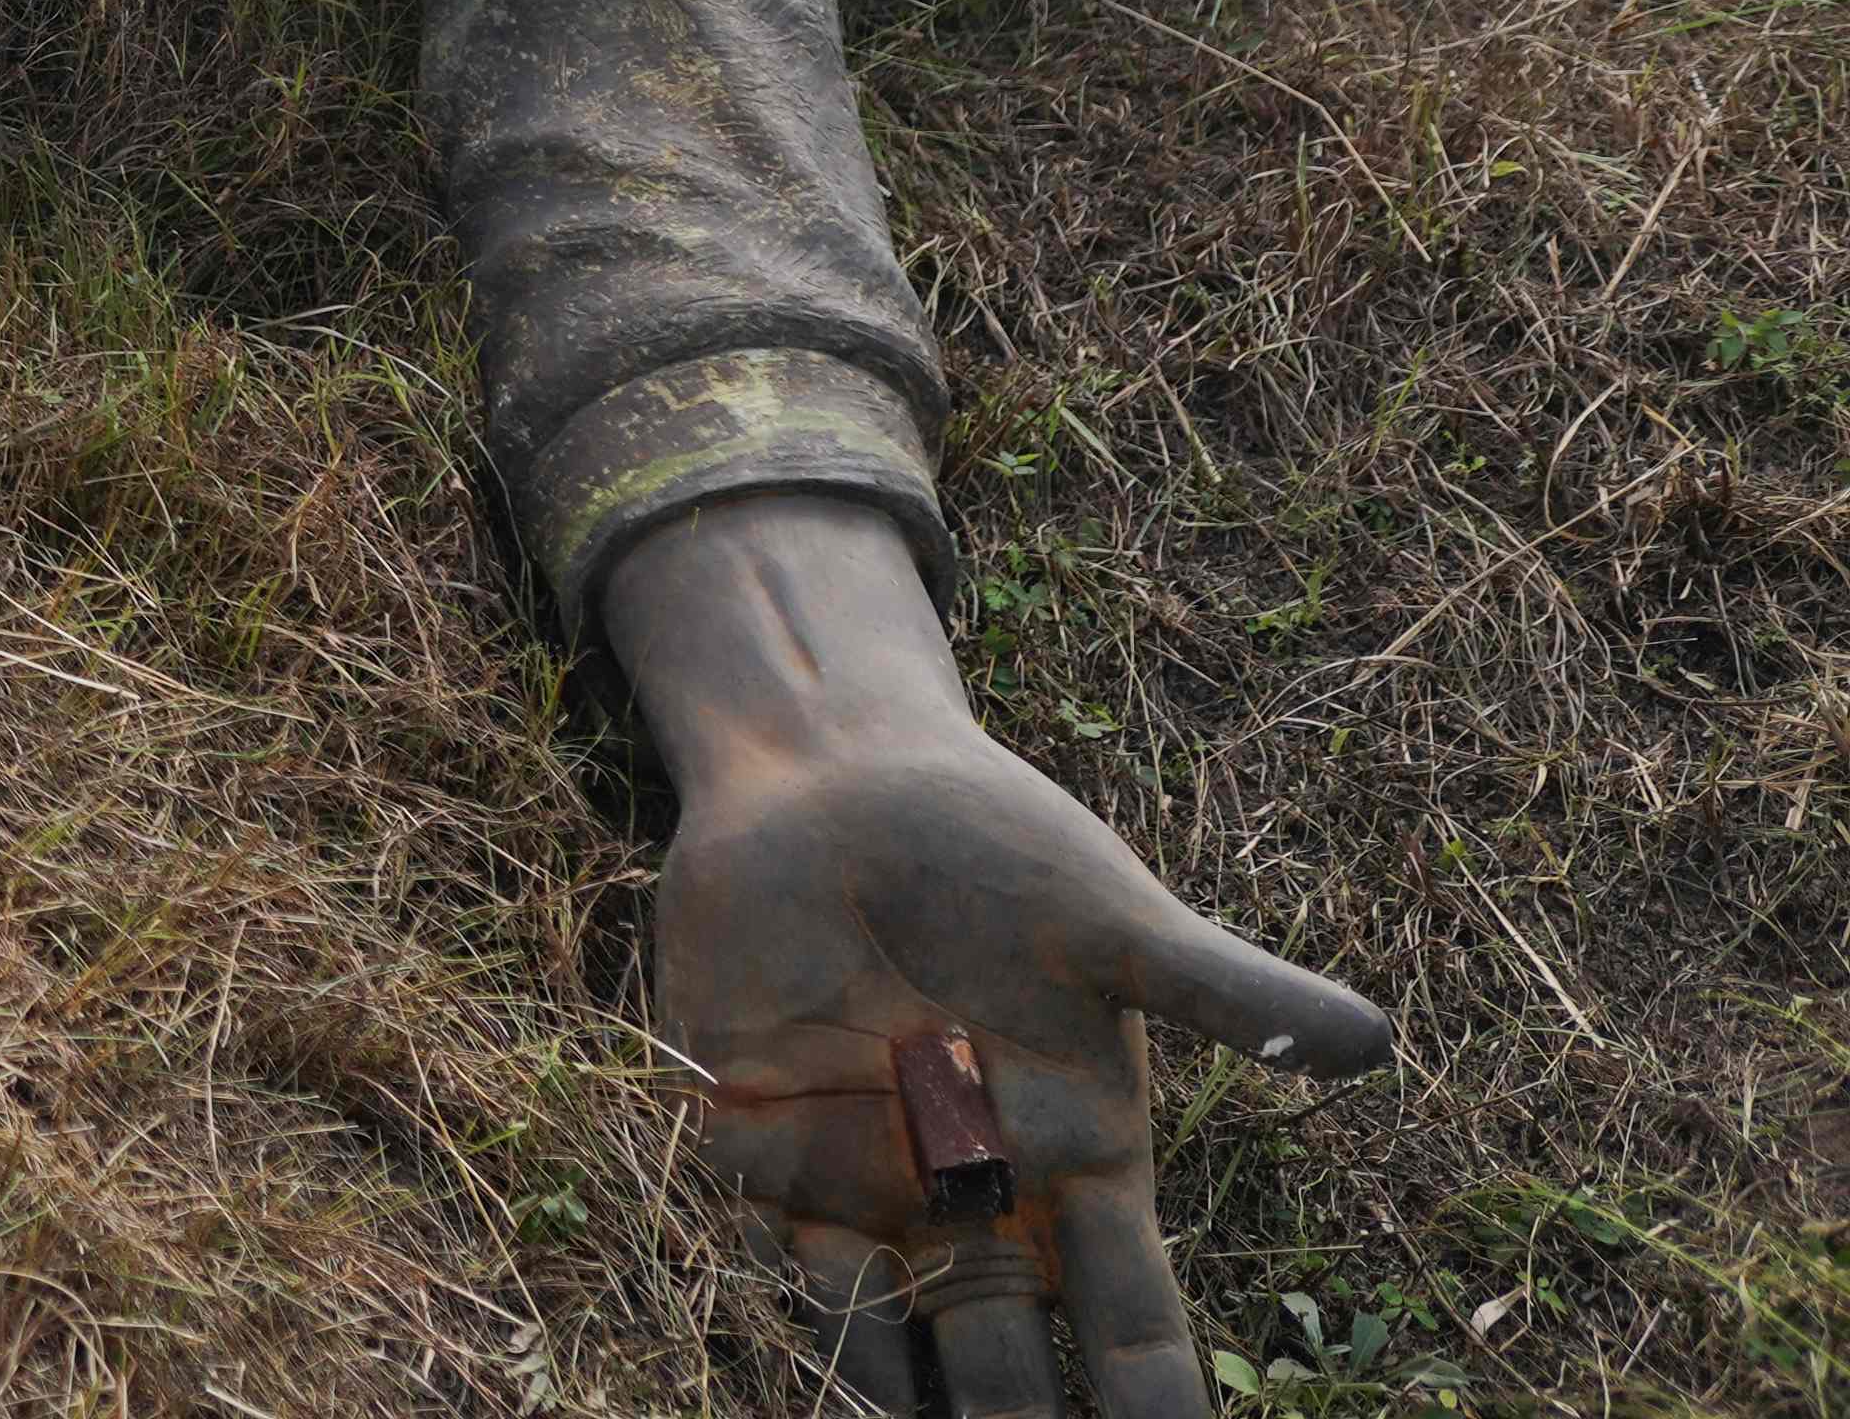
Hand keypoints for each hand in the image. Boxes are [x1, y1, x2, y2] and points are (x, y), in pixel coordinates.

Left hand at [613, 493, 1391, 1414]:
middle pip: (1009, 1359)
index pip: (1132, 1321)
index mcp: (1081, 1161)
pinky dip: (796, 1322)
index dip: (1154, 1399)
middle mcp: (976, 1198)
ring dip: (903, 1402)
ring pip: (893, 1337)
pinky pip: (778, 1258)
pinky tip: (808, 1378)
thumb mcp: (1108, 922)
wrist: (831, 775)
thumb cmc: (990, 843)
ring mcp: (865, 1179)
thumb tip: (1372, 1045)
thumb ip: (1223, 993)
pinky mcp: (759, 1140)